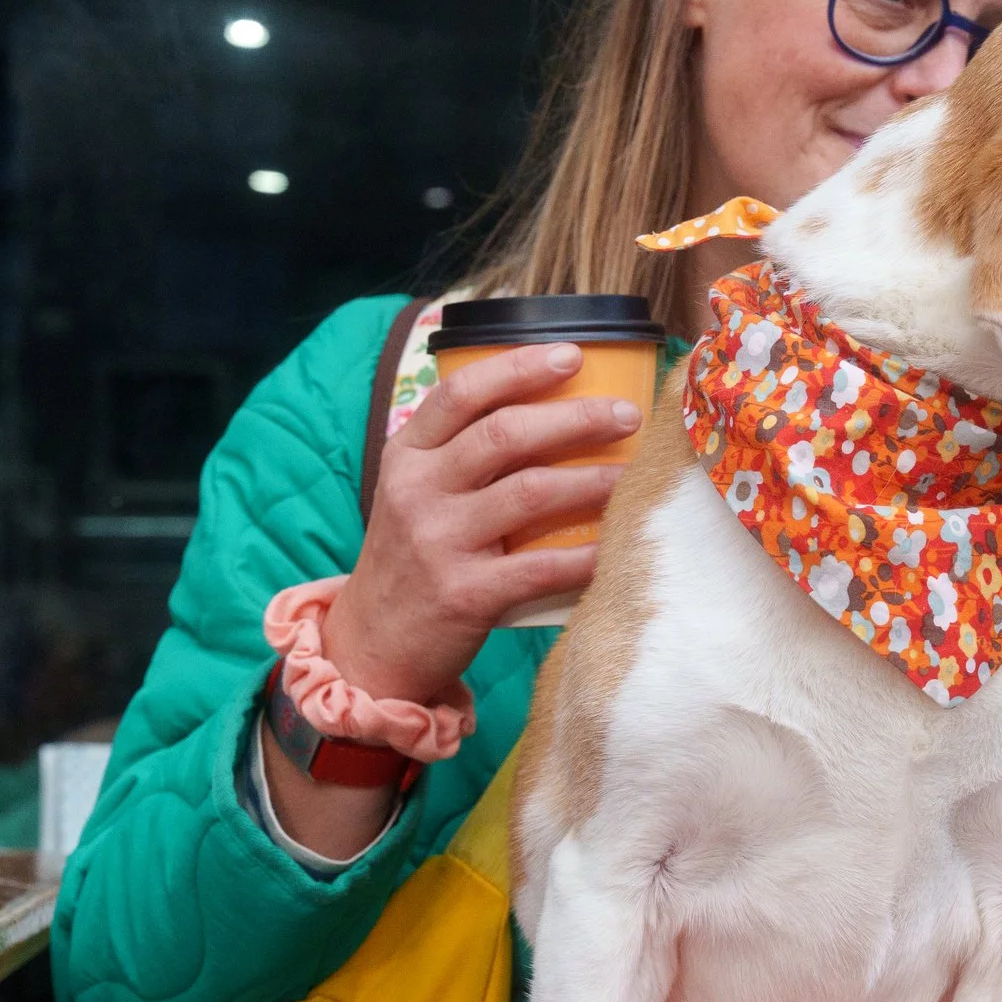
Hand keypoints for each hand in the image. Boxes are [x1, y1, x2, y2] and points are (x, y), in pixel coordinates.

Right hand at [264, 344, 640, 861]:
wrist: (370, 646)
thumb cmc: (413, 558)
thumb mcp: (414, 494)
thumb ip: (460, 454)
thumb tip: (554, 409)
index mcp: (406, 457)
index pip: (461, 393)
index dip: (519, 367)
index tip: (572, 356)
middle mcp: (417, 492)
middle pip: (505, 434)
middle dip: (575, 417)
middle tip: (625, 414)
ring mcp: (439, 543)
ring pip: (531, 492)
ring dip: (592, 480)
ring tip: (630, 476)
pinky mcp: (464, 595)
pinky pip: (540, 566)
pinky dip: (585, 555)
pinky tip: (615, 546)